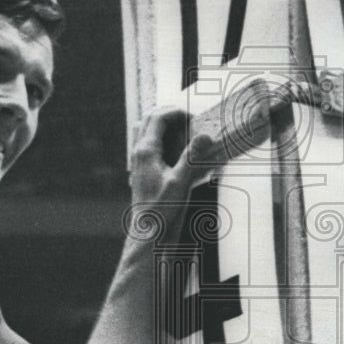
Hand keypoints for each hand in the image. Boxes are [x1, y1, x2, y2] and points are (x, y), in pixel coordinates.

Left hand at [128, 108, 215, 236]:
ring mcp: (138, 160)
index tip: (194, 118)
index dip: (177, 112)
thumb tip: (205, 136)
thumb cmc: (161, 211)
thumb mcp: (180, 182)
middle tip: (190, 119)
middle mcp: (139, 152)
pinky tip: (176, 148)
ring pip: (146, 129)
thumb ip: (192, 157)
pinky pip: (148, 143)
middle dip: (170, 113)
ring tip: (183, 128)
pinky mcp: (142, 169)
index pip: (158, 117)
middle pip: (150, 118)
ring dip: (163, 123)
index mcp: (146, 151)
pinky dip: (161, 137)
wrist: (147, 231)